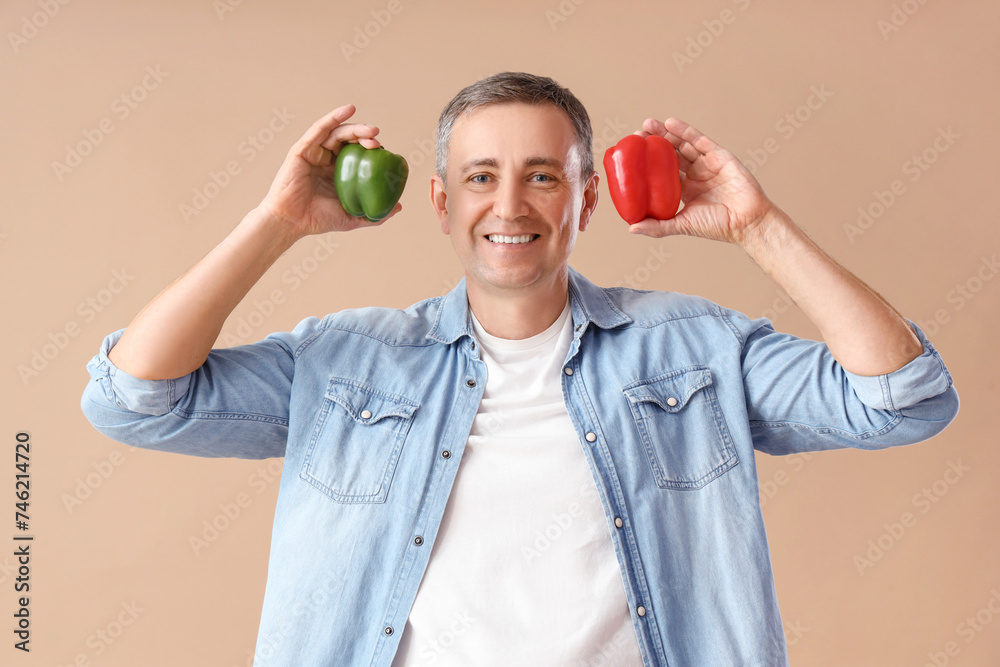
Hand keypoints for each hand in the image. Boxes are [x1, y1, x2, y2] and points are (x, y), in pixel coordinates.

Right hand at [256, 104, 402, 238]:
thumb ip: (374, 215)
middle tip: (378, 139)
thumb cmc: (318, 220)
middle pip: (348, 141)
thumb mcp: (352, 218)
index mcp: (336, 173)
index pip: (356, 154)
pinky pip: (319, 129)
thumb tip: (398, 207)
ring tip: (371, 131)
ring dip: (355, 128)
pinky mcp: (302, 149)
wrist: (292, 222)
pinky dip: (333, 117)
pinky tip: (348, 110)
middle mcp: (325, 160)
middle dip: (365, 136)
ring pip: (337, 133)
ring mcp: (314, 153)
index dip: (370, 149)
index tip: (384, 152)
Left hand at [627, 117, 776, 245]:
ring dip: (665, 133)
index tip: (630, 157)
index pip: (662, 172)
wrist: (747, 221)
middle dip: (653, 144)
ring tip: (648, 125)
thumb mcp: (682, 225)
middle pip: (670, 155)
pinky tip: (670, 123)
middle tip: (636, 136)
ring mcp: (708, 164)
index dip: (647, 164)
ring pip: (683, 144)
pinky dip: (685, 131)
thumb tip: (631, 228)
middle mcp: (695, 175)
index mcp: (685, 190)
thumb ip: (657, 227)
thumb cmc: (717, 226)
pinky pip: (700, 140)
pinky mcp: (720, 155)